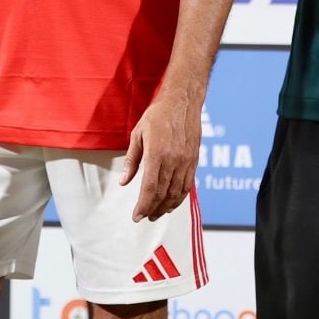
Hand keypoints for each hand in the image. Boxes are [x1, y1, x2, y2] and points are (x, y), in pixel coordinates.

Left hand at [121, 89, 200, 221]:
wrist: (182, 101)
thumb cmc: (157, 115)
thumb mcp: (137, 135)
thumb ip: (131, 161)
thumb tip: (124, 182)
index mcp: (157, 153)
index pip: (150, 188)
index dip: (143, 205)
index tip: (136, 216)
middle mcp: (173, 160)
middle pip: (163, 193)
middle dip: (153, 209)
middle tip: (145, 217)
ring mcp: (186, 161)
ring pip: (177, 192)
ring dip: (167, 206)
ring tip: (157, 214)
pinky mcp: (194, 160)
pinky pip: (188, 185)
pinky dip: (180, 197)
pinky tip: (172, 202)